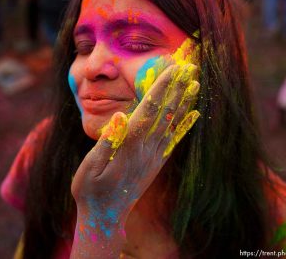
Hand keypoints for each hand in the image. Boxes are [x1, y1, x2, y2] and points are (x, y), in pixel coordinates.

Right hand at [71, 63, 199, 238]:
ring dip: (184, 103)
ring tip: (195, 85)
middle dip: (177, 89)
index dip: (161, 89)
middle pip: (165, 113)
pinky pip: (174, 140)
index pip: (149, 110)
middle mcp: (146, 148)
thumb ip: (107, 142)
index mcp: (129, 145)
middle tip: (190, 68)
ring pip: (173, 124)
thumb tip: (120, 116)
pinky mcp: (157, 162)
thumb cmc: (91, 191)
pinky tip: (194, 115)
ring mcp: (154, 156)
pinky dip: (185, 126)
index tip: (173, 70)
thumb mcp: (89, 168)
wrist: (106, 216)